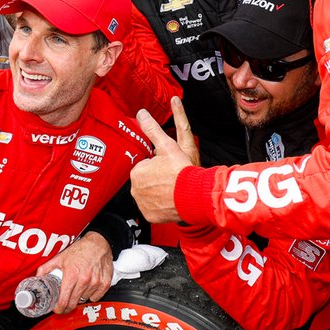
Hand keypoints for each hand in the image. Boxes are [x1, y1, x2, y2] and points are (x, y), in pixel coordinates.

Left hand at [39, 232, 113, 313]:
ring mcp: (95, 283)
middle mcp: (84, 280)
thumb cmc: (80, 249)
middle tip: (65, 304)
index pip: (64, 301)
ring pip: (84, 300)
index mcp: (71, 275)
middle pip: (74, 304)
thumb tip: (37, 277)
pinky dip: (91, 295)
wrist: (98, 243)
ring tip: (77, 288)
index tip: (57, 309)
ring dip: (79, 298)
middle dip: (67, 307)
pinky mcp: (104, 284)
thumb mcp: (60, 257)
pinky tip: (88, 287)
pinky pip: (96, 298)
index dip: (59, 309)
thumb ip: (46, 268)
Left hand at [130, 97, 198, 223]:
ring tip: (172, 189)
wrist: (194, 196)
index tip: (169, 168)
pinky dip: (159, 206)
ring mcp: (142, 204)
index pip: (145, 167)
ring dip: (157, 191)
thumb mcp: (167, 145)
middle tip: (171, 178)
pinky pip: (152, 209)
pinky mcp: (150, 216)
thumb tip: (141, 113)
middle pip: (145, 181)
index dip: (157, 166)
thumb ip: (152, 129)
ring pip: (148, 194)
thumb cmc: (181, 170)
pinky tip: (170, 200)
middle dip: (156, 179)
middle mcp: (135, 189)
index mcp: (137, 171)